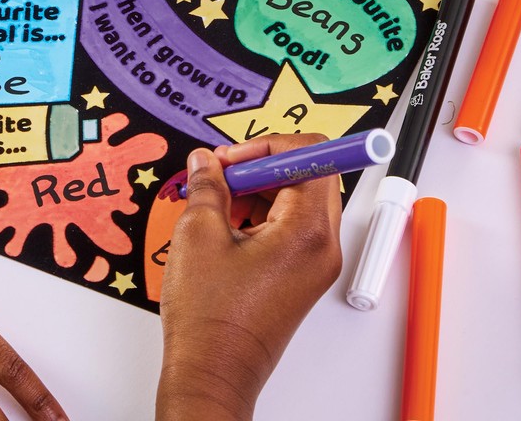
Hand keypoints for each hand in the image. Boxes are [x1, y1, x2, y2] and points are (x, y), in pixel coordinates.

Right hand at [156, 134, 342, 420]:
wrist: (213, 374)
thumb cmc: (210, 319)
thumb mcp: (198, 234)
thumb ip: (207, 185)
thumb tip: (206, 161)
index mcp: (307, 231)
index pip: (313, 155)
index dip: (269, 146)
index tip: (234, 157)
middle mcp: (323, 245)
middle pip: (309, 174)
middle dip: (262, 166)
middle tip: (222, 174)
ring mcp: (315, 261)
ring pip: (299, 197)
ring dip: (259, 188)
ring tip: (219, 204)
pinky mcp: (302, 272)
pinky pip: (291, 223)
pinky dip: (262, 212)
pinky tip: (228, 225)